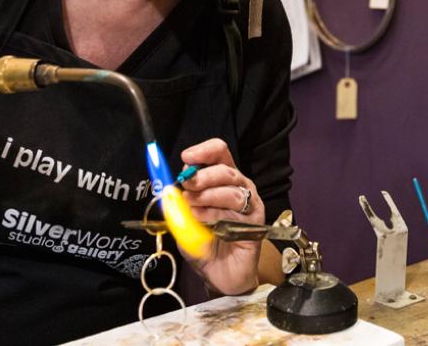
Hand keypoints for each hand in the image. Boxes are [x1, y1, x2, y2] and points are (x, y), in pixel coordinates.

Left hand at [178, 138, 264, 294]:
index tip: (187, 157)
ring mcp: (249, 203)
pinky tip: (202, 218)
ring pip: (231, 187)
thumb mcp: (184, 223)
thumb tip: (171, 188)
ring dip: (207, 194)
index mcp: (221, 181)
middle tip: (186, 184)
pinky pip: (237, 208)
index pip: (219, 153)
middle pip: (224, 168)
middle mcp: (238, 187)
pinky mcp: (255, 219)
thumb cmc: (204, 246)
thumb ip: (179, 205)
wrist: (219, 275)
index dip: (204, 151)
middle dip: (202, 174)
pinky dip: (215, 211)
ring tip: (191, 205)